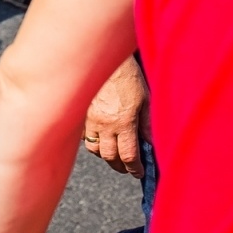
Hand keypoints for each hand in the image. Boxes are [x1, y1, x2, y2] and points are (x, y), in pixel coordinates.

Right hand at [83, 56, 147, 176]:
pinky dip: (92, 141)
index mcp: (124, 122)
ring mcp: (90, 120)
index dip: (135, 168)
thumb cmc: (128, 77)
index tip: (139, 172)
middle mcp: (105, 124)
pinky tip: (100, 137)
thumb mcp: (146, 100)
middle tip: (127, 167)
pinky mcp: (80, 114)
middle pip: (110, 157)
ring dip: (105, 155)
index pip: (129, 155)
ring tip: (113, 153)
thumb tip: (151, 144)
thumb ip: (148, 125)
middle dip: (120, 166)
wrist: (105, 59)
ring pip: (94, 149)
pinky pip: (83, 136)